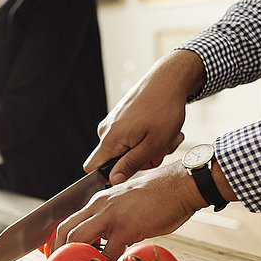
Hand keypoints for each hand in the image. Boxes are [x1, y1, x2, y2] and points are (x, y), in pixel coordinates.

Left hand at [53, 160, 209, 260]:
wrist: (181, 185)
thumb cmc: (158, 197)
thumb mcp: (125, 205)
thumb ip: (112, 221)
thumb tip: (106, 243)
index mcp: (97, 202)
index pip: (69, 222)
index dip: (60, 242)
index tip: (59, 259)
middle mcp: (98, 206)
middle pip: (66, 230)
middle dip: (59, 253)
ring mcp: (110, 216)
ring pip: (78, 239)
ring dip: (77, 260)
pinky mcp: (126, 227)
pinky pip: (108, 252)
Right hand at [84, 50, 205, 184]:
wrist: (168, 80)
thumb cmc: (164, 111)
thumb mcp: (153, 144)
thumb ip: (131, 164)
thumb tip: (113, 180)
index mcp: (110, 139)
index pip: (92, 167)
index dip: (108, 175)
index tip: (131, 170)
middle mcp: (106, 131)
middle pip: (115, 161)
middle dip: (140, 160)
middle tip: (161, 149)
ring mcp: (113, 123)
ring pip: (127, 149)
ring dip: (148, 148)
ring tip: (165, 137)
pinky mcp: (120, 118)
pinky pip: (130, 137)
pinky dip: (147, 138)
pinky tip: (161, 130)